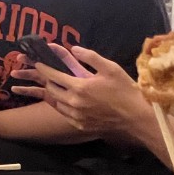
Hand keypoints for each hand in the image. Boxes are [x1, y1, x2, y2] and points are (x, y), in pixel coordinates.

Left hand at [12, 44, 149, 137]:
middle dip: (47, 80)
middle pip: (52, 90)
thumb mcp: (110, 68)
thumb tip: (74, 49)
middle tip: (47, 75)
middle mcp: (74, 103)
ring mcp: (76, 116)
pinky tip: (66, 102)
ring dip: (54, 94)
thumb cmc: (124, 90)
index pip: (54, 76)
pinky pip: (65, 114)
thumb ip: (90, 57)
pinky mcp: (80, 126)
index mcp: (79, 87)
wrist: (136, 117)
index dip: (44, 68)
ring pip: (56, 103)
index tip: (37, 63)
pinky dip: (62, 106)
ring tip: (55, 87)